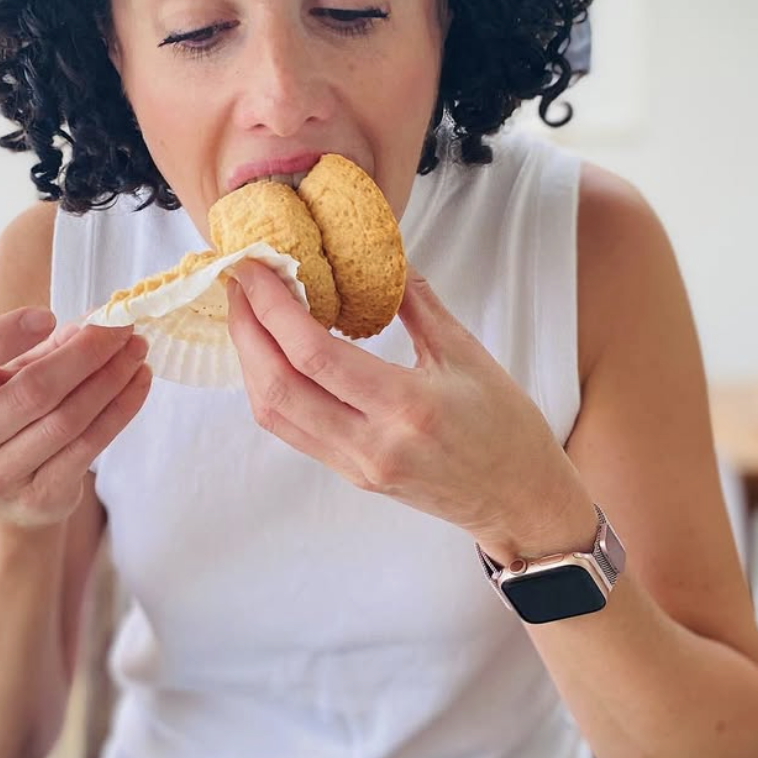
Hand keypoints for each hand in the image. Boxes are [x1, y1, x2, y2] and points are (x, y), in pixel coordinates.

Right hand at [0, 307, 150, 528]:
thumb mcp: (10, 375)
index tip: (46, 315)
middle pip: (32, 390)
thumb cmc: (7, 414)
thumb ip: (47, 346)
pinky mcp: (38, 497)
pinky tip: (139, 382)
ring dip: (111, 379)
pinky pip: (89, 445)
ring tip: (137, 350)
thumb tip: (99, 320)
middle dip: (85, 353)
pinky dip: (120, 409)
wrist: (9, 491)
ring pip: (67, 419)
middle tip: (121, 325)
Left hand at [226, 262, 593, 559]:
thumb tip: (383, 256)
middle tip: (239, 284)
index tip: (256, 269)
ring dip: (251, 361)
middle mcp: (372, 444)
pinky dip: (272, 387)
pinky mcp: (350, 475)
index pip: (314, 356)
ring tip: (248, 314)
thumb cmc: (506, 428)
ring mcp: (356, 465)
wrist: (518, 501)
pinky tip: (274, 354)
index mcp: (407, 408)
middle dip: (247, 331)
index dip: (273, 308)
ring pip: (276, 414)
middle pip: (279, 387)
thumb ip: (418, 304)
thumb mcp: (469, 355)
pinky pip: (293, 430)